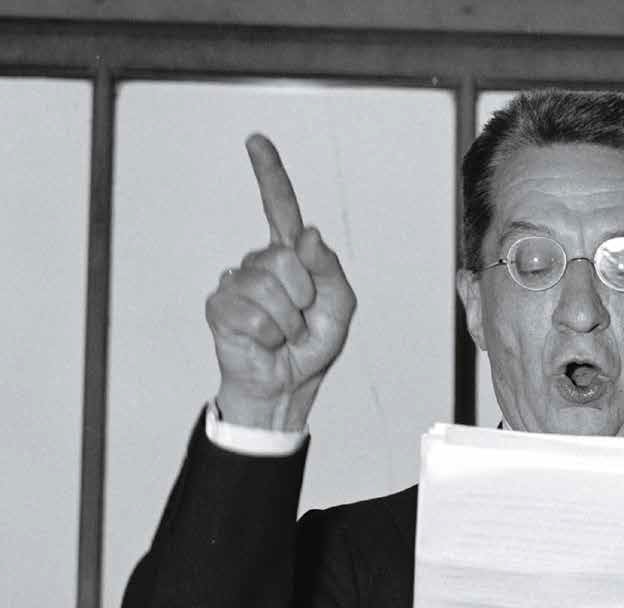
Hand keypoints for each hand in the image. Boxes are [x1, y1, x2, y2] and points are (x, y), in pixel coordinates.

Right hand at [205, 134, 356, 430]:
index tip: (256, 141)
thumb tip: (310, 235)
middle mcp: (261, 264)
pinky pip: (251, 314)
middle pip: (284, 258)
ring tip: (283, 335)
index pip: (280, 208)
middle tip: (301, 321)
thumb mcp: (339, 308)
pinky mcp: (221, 307)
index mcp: (291, 258)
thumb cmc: (310, 347)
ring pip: (268, 289)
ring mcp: (237, 284)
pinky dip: (268, 334)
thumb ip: (330, 270)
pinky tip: (265, 341)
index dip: (269, 174)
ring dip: (286, 321)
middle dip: (302, 296)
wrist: (286, 385)